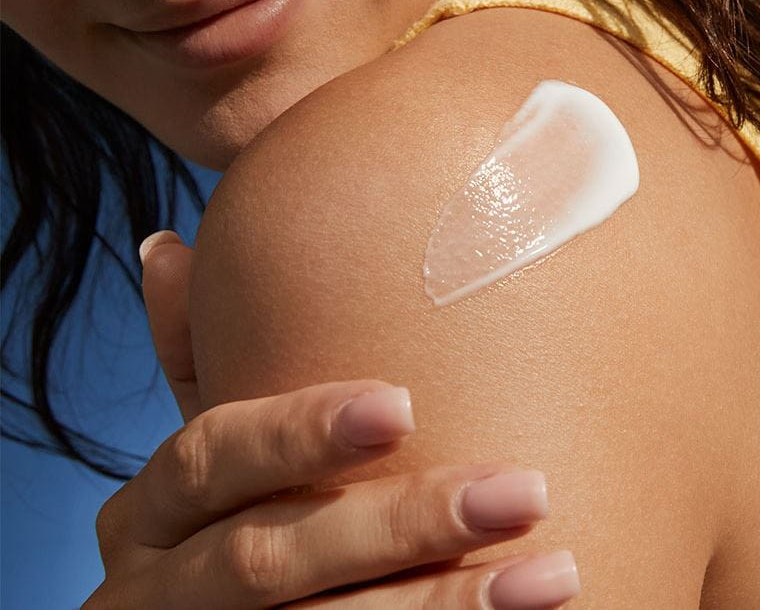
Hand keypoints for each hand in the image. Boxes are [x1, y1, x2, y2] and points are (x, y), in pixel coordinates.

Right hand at [80, 236, 580, 607]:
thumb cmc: (219, 533)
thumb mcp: (203, 465)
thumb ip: (193, 363)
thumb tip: (166, 243)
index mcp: (148, 514)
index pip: (211, 456)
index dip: (300, 431)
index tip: (404, 405)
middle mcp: (155, 591)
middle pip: (270, 556)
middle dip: (401, 525)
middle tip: (524, 492)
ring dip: (446, 605)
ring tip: (555, 575)